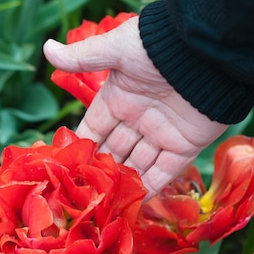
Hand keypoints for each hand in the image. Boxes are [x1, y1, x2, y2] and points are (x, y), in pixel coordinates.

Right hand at [43, 16, 227, 199]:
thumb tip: (46, 47)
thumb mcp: (116, 50)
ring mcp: (161, 134)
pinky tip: (133, 205)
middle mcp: (137, 118)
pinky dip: (150, 188)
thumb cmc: (158, 46)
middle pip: (114, 151)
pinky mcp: (185, 146)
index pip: (93, 129)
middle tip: (83, 195)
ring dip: (122, 183)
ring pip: (136, 165)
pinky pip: (164, 172)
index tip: (66, 167)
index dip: (82, 146)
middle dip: (101, 170)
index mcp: (118, 98)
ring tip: (104, 206)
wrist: (207, 52)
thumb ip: (82, 57)